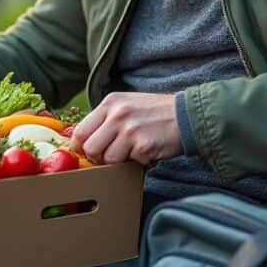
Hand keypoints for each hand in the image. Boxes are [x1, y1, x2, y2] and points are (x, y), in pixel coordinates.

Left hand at [69, 92, 183, 165]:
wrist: (187, 115)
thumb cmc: (155, 114)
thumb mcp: (127, 105)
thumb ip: (106, 120)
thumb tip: (84, 142)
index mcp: (110, 103)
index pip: (80, 131)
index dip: (81, 148)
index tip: (89, 154)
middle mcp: (117, 114)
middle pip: (90, 148)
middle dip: (99, 158)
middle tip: (112, 156)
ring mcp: (130, 129)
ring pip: (108, 159)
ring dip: (120, 161)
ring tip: (134, 150)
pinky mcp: (143, 145)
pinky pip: (130, 164)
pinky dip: (139, 162)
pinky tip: (149, 150)